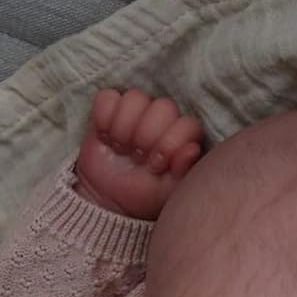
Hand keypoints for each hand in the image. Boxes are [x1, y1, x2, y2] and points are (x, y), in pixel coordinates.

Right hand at [75, 88, 203, 220]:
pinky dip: (104, 118)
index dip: (170, 143)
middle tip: (137, 157)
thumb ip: (183, 170)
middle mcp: (162, 119)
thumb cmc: (143, 194)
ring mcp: (136, 111)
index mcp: (181, 137)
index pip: (187, 124)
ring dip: (124, 128)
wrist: (109, 199)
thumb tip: (192, 149)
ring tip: (121, 149)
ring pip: (135, 97)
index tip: (155, 164)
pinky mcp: (109, 108)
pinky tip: (105, 138)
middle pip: (163, 106)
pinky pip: (107, 98)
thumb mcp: (167, 190)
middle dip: (147, 135)